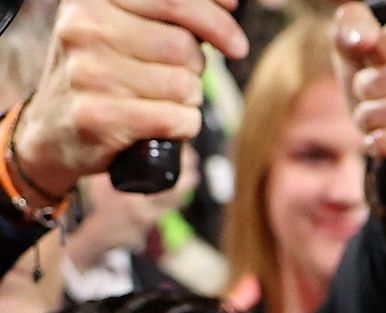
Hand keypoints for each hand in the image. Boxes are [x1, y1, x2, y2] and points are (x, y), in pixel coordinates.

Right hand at [13, 0, 248, 205]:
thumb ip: (168, 13)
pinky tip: (159, 123)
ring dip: (187, 100)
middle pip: (184, 48)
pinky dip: (182, 125)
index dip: (215, 20)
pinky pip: (176, 118)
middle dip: (194, 70)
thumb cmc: (103, 75)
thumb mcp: (121, 29)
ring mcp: (88, 72)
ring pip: (184, 85)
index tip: (234, 42)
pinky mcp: (97, 116)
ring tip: (156, 101)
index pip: (173, 0)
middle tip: (172, 79)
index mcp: (93, 0)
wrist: (53, 129)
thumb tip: (228, 3)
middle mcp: (84, 28)